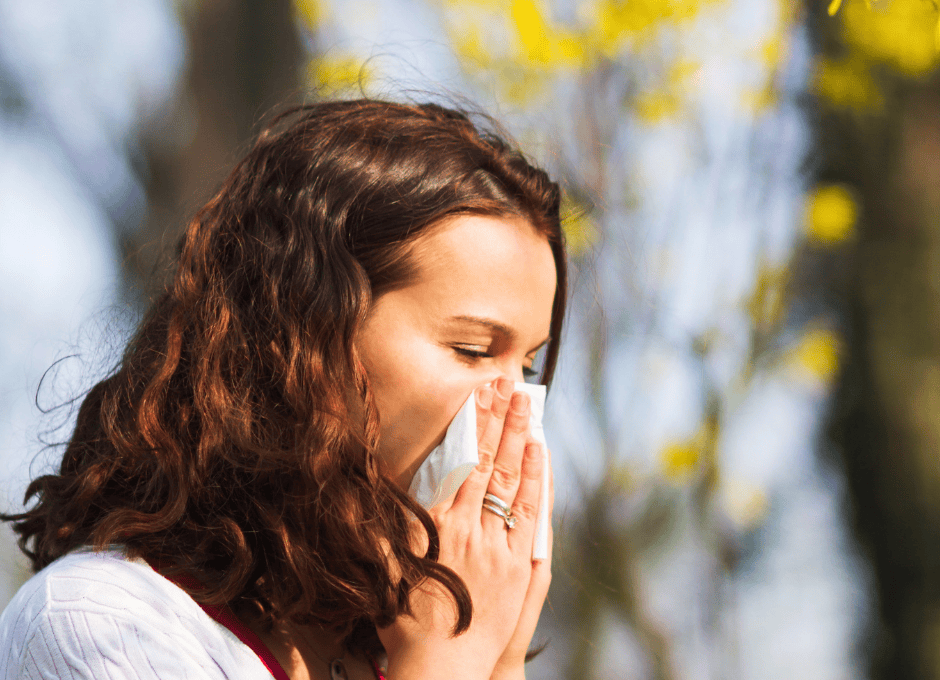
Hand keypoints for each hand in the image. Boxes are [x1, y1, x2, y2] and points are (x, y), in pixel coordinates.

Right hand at [378, 377, 549, 679]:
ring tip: (527, 406)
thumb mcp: (390, 567)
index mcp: (437, 525)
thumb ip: (395, 525)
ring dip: (521, 439)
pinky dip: (536, 481)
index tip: (481, 392)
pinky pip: (531, 514)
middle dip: (501, 418)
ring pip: (513, 481)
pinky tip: (540, 455)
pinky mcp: (519, 567)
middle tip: (511, 383)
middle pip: (490, 461)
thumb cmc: (406, 623)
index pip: (461, 460)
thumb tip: (393, 486)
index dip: (473, 422)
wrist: (442, 668)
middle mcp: (471, 528)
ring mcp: (499, 546)